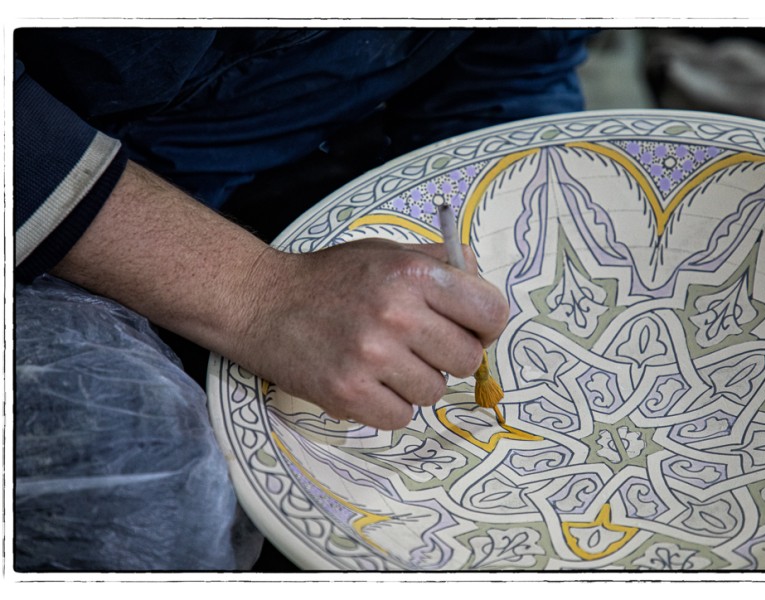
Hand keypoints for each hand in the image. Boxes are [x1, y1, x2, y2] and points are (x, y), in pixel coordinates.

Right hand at [52, 162, 507, 430]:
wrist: (261, 303)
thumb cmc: (329, 278)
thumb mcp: (386, 252)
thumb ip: (437, 262)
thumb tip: (480, 278)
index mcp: (413, 274)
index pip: (491, 312)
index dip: (485, 324)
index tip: (470, 328)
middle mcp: (397, 315)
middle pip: (469, 359)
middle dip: (450, 355)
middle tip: (420, 345)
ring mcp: (372, 358)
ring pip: (435, 392)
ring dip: (416, 382)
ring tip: (385, 361)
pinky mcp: (348, 394)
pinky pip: (401, 417)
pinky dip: (389, 406)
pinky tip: (368, 382)